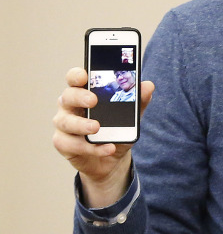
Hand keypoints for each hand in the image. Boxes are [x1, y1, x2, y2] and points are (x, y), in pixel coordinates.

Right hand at [52, 66, 153, 207]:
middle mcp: (69, 106)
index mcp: (83, 92)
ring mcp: (64, 124)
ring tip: (97, 127)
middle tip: (93, 100)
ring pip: (66, 122)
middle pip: (67, 96)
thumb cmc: (116, 130)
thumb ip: (138, 101)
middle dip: (79, 97)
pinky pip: (73, 145)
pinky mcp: (63, 143)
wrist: (110, 158)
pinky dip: (92, 148)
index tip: (84, 76)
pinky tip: (107, 148)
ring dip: (82, 125)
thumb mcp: (131, 116)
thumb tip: (148, 85)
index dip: (77, 75)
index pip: (75, 78)